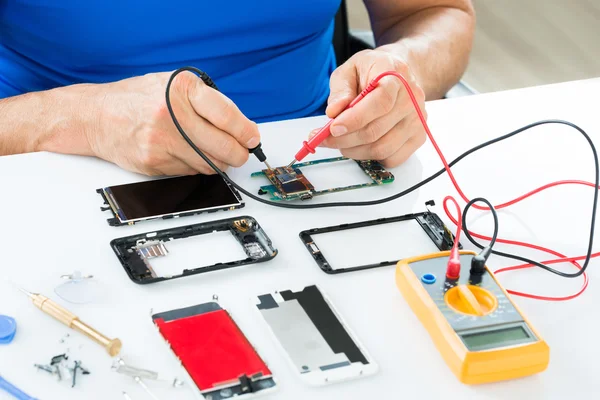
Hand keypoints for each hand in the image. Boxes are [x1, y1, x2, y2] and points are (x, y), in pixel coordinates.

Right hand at [87, 71, 259, 175]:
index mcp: (182, 89)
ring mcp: (162, 141)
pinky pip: (190, 172)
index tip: (253, 138)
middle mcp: (172, 114)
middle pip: (224, 147)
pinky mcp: (154, 162)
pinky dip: (196, 166)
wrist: (95, 116)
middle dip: (239, 154)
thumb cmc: (137, 98)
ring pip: (211, 164)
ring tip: (213, 151)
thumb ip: (206, 100)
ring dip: (219, 162)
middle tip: (241, 152)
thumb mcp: (172, 84)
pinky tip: (187, 154)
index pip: (228, 116)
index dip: (246, 132)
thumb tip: (241, 125)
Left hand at [316, 49, 426, 167]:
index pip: (379, 102)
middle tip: (325, 139)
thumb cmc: (372, 71)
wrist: (399, 73)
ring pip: (382, 148)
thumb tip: (334, 111)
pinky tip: (360, 146)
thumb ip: (340, 90)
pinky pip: (392, 158)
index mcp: (395, 75)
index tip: (333, 128)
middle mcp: (412, 98)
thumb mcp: (349, 70)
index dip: (354, 119)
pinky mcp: (418, 137)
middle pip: (376, 130)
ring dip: (354, 151)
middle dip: (344, 139)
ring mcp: (418, 120)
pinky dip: (371, 157)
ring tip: (340, 142)